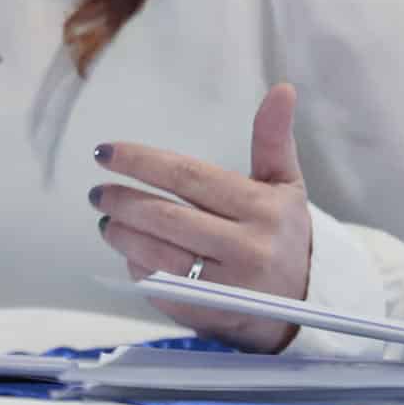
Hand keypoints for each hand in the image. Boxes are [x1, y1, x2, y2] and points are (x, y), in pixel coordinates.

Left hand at [92, 82, 311, 351]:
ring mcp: (227, 287)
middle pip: (167, 217)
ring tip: (106, 219)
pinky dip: (137, 266)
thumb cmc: (285, 233)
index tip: (106, 152)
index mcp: (263, 208)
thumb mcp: (285, 185)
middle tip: (97, 191)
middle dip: (123, 200)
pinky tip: (128, 252)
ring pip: (158, 254)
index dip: (142, 162)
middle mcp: (248, 248)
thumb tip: (282, 89)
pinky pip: (161, 286)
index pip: (189, 177)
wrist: (306, 302)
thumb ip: (273, 138)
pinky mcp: (210, 315)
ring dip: (123, 234)